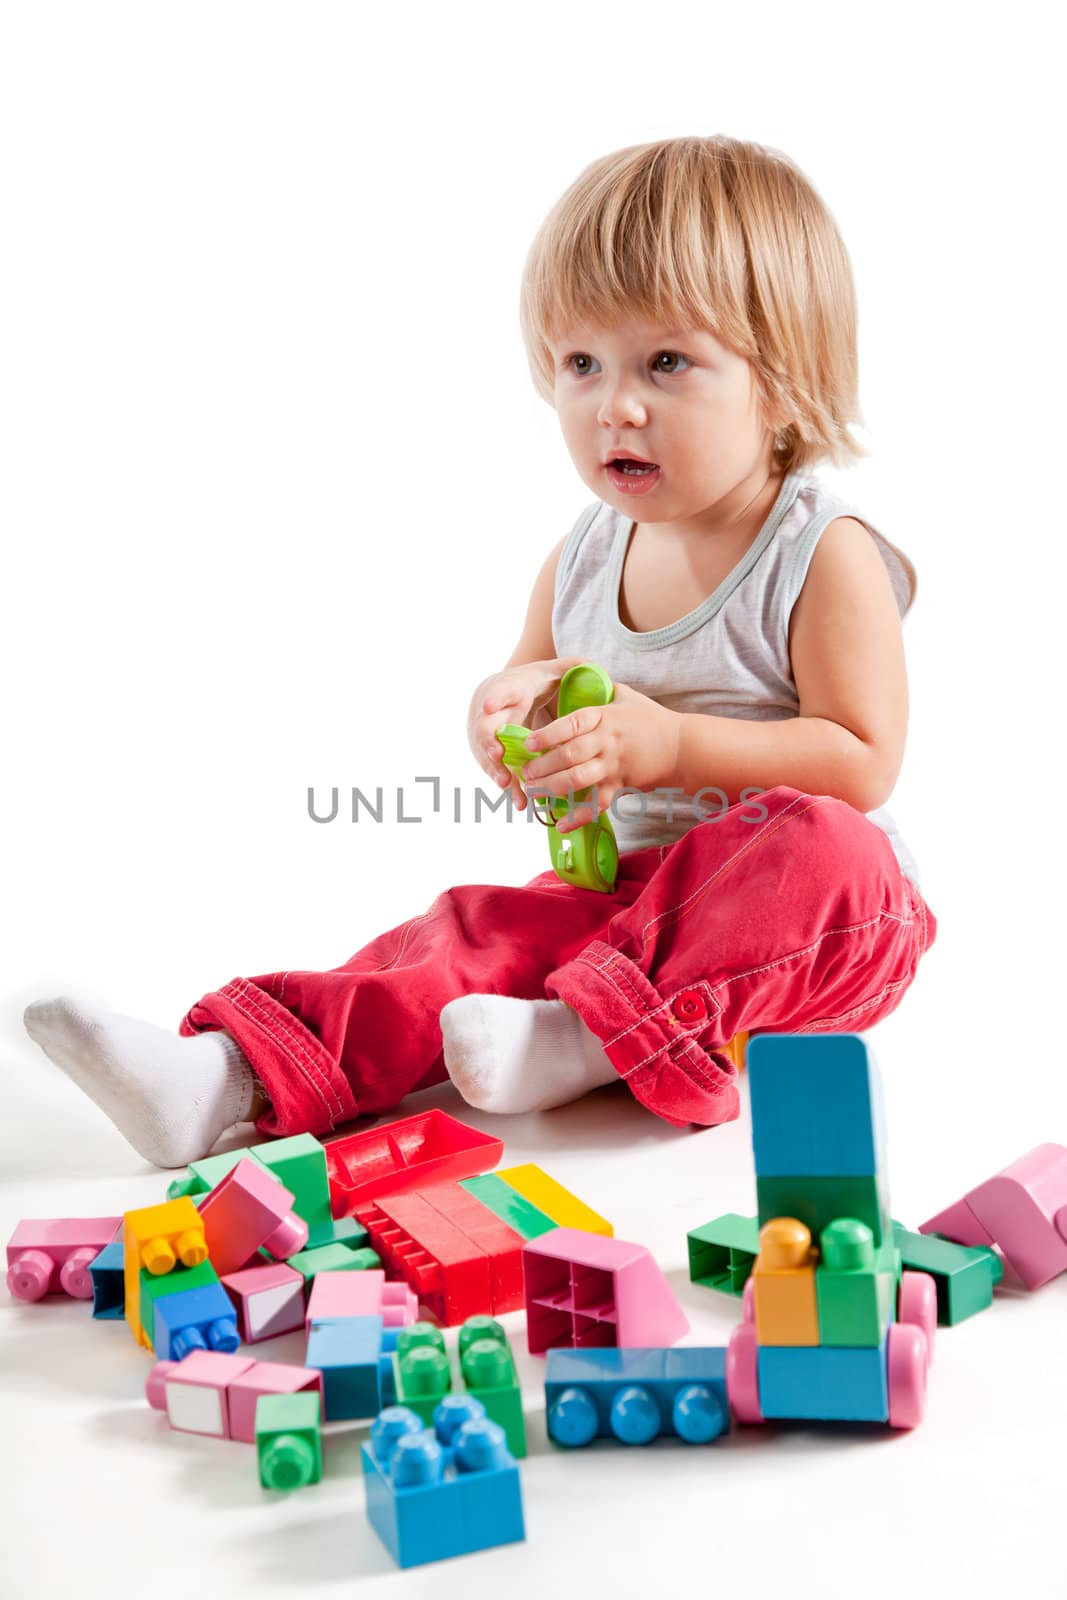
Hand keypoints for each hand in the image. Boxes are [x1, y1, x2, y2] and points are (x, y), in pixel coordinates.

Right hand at [467, 656, 588, 809]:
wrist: (503, 695)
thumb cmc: (532, 684)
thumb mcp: (549, 672)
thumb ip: (570, 668)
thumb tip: (593, 667)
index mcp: (506, 689)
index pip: (498, 691)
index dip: (494, 699)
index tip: (490, 706)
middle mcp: (489, 714)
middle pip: (484, 728)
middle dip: (488, 742)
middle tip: (497, 755)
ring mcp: (485, 736)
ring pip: (487, 756)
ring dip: (497, 771)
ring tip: (507, 784)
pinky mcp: (489, 755)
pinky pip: (497, 773)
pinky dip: (508, 787)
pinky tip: (520, 802)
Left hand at [521, 680, 682, 831]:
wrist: (682, 747)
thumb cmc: (652, 719)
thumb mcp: (626, 696)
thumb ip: (602, 688)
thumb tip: (580, 673)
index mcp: (605, 717)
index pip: (571, 724)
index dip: (548, 734)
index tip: (529, 742)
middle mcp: (607, 742)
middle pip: (569, 755)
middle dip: (543, 765)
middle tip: (524, 772)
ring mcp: (614, 766)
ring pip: (579, 780)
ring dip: (553, 787)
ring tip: (534, 791)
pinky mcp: (621, 786)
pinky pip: (598, 804)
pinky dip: (579, 816)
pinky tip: (562, 823)